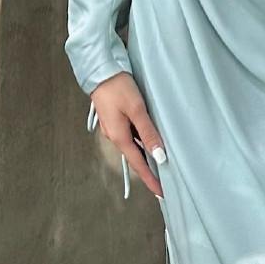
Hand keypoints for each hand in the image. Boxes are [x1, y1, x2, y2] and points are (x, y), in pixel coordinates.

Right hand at [88, 72, 167, 198]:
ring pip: (132, 144)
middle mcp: (115, 136)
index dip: (151, 179)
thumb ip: (148, 133)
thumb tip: (159, 156)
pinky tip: (149, 137)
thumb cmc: (118, 88)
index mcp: (119, 137)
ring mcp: (113, 127)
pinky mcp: (114, 118)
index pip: (138, 164)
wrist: (100, 70)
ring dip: (145, 153)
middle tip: (164, 179)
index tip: (161, 193)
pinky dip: (140, 139)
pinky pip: (129, 134)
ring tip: (161, 160)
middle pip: (135, 156)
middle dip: (149, 168)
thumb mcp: (137, 110)